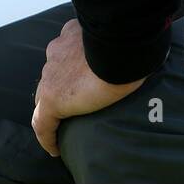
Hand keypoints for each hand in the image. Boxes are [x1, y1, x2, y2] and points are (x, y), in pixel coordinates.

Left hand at [31, 18, 148, 156]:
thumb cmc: (129, 39)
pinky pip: (43, 122)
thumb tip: (141, 53)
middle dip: (59, 87)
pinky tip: (54, 149)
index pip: (66, 53)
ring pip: (45, 96)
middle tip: (73, 103)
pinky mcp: (52, 98)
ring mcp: (51, 74)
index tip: (78, 79)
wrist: (120, 45)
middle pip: (52, 75)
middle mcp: (58, 50)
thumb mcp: (124, 37)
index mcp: (73, 34)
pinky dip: (47, 136)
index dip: (70, 68)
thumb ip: (121, 43)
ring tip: (66, 124)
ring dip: (55, 107)